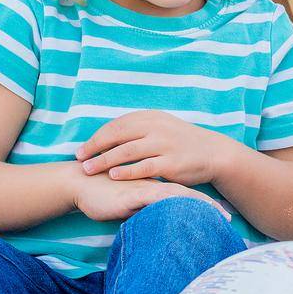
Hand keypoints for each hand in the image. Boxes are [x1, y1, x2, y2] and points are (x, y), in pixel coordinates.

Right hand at [69, 166, 229, 222]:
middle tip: (230, 219)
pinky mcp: (135, 194)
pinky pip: (160, 201)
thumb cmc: (104, 195)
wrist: (80, 182)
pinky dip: (176, 207)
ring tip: (218, 220)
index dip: (205, 204)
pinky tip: (188, 214)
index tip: (224, 215)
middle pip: (189, 195)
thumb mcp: (128, 205)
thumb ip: (143, 210)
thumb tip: (154, 225)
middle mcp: (155, 185)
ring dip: (199, 208)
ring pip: (180, 198)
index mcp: (156, 187)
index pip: (186, 195)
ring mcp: (147, 188)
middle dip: (210, 207)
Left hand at [75, 110, 235, 186]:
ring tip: (89, 169)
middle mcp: (157, 128)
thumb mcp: (161, 127)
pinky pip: (143, 167)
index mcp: (152, 117)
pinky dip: (126, 171)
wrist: (213, 153)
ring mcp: (164, 144)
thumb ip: (138, 130)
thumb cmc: (181, 143)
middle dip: (95, 148)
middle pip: (117, 136)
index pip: (117, 125)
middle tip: (79, 159)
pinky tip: (113, 176)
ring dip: (104, 161)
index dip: (96, 137)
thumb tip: (107, 137)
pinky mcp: (171, 163)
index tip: (82, 150)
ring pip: (127, 152)